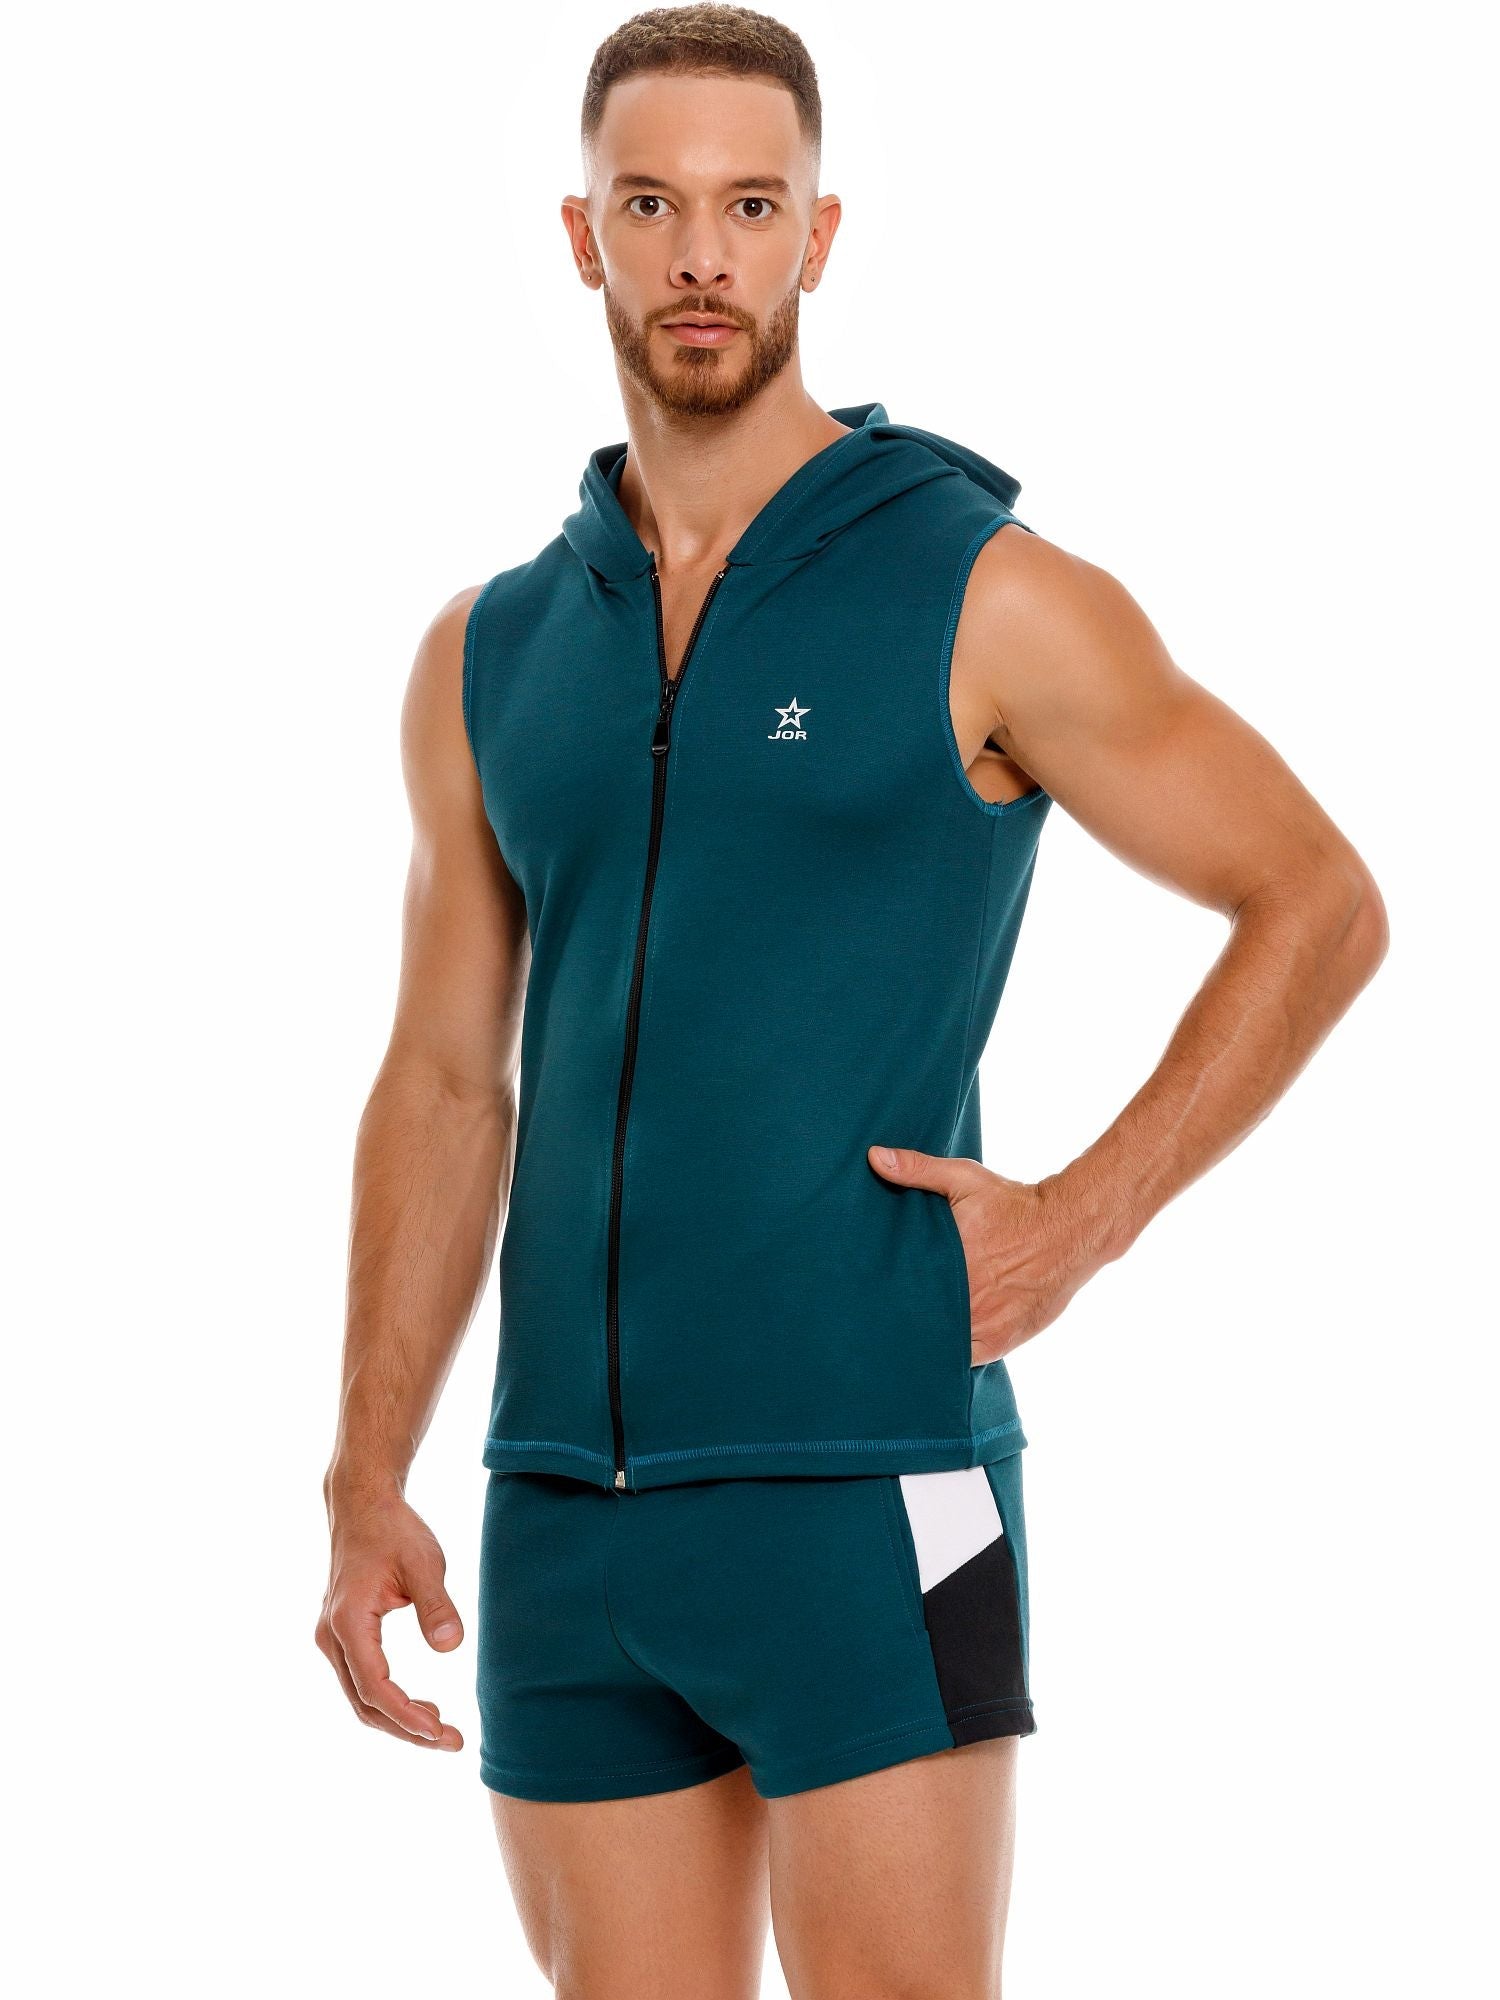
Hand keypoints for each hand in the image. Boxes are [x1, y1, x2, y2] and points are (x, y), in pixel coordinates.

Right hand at [315, 1484, 464, 1750]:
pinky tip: (420, 1707)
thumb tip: (450, 1648)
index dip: (406, 1716)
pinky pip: (360, 1681)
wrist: (362, 1505)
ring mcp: (332, 1638)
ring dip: (396, 1719)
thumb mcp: (423, 1561)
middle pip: (363, 1703)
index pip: (374, 1686)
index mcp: (348, 1621)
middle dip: (406, 1729)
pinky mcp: (341, 1636)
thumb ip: (436, 1605)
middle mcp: (331, 1637)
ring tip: (440, 1730)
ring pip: (359, 1697)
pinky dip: (387, 1702)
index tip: (439, 1732)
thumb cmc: (394, 1530)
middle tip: (452, 1742)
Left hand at [867, 1145, 1103, 1363]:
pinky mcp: (1001, 1341)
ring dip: (927, 1341)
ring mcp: (983, 1325)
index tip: (869, 1298)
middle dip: (901, 1320)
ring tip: (908, 1335)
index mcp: (947, 1263)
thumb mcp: (965, 1178)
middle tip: (884, 1317)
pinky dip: (952, 1355)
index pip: (899, 1294)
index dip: (883, 1299)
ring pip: (940, 1345)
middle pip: (917, 1322)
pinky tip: (939, 1349)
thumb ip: (918, 1170)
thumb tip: (874, 1157)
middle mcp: (964, 1299)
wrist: (1070, 1229)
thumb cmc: (1013, 1204)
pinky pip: (966, 1359)